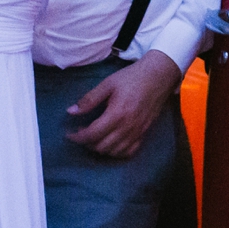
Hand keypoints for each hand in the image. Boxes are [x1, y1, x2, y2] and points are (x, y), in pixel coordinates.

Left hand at [67, 50, 184, 157]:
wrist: (159, 76)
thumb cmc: (132, 77)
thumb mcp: (108, 84)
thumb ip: (89, 99)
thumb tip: (71, 112)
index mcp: (117, 113)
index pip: (92, 134)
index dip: (78, 137)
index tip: (69, 134)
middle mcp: (128, 127)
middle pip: (102, 146)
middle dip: (87, 143)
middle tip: (81, 133)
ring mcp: (138, 132)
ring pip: (114, 151)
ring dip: (100, 148)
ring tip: (94, 138)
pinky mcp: (144, 133)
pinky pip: (129, 151)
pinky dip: (117, 152)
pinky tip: (110, 144)